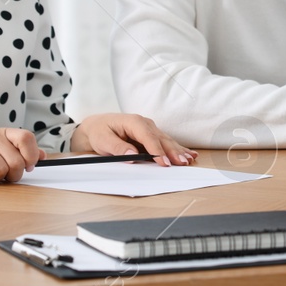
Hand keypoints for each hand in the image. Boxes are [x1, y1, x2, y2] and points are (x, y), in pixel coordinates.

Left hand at [68, 113, 195, 165]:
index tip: (164, 163)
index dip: (157, 151)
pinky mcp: (151, 135)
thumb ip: (118, 148)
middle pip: (161, 139)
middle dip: (173, 151)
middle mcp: (145, 123)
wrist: (96, 126)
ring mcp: (149, 128)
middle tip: (182, 163)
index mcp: (133, 122)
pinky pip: (165, 142)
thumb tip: (133, 155)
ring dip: (178, 151)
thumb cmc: (99, 131)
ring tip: (188, 160)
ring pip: (166, 141)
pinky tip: (188, 153)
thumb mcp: (103, 140)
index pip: (148, 137)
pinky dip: (176, 149)